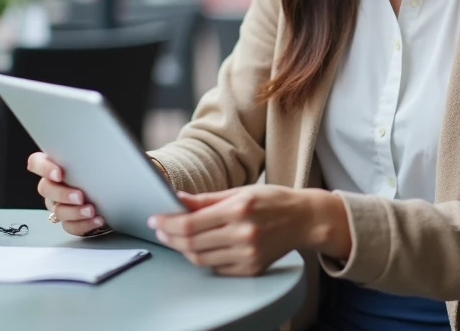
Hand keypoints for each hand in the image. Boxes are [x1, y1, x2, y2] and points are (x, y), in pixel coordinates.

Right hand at [27, 151, 108, 236]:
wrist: (115, 194)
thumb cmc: (101, 170)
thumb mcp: (94, 158)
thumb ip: (88, 153)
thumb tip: (100, 144)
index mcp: (55, 166)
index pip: (36, 163)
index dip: (43, 168)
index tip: (58, 173)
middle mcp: (53, 186)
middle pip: (45, 189)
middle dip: (62, 194)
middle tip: (79, 196)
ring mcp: (58, 204)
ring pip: (57, 211)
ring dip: (74, 212)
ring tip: (91, 210)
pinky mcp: (69, 221)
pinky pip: (70, 226)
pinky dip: (84, 224)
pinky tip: (97, 219)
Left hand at [149, 186, 349, 275]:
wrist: (304, 219)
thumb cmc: (272, 200)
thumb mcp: (241, 191)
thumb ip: (207, 199)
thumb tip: (177, 199)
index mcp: (239, 210)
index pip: (191, 223)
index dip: (168, 223)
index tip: (155, 219)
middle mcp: (243, 235)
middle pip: (192, 243)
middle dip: (170, 237)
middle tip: (160, 230)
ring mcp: (248, 255)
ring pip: (201, 259)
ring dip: (183, 249)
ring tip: (176, 238)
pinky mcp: (251, 269)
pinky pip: (216, 268)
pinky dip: (203, 258)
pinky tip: (199, 247)